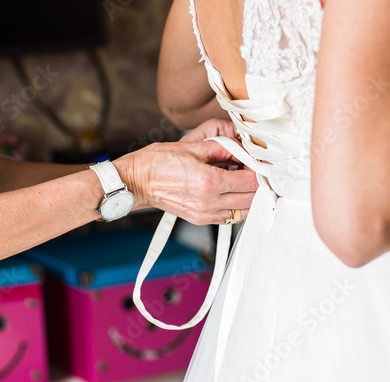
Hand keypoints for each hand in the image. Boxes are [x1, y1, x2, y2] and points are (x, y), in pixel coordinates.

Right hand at [115, 119, 257, 224]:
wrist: (137, 181)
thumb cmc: (158, 162)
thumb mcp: (193, 147)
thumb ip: (223, 148)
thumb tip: (243, 149)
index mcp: (209, 181)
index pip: (250, 180)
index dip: (259, 170)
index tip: (259, 162)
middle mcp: (209, 202)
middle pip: (251, 198)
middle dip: (259, 184)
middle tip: (257, 171)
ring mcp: (204, 214)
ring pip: (243, 212)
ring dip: (250, 198)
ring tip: (247, 183)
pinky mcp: (200, 219)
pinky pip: (229, 217)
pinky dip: (238, 207)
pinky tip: (234, 194)